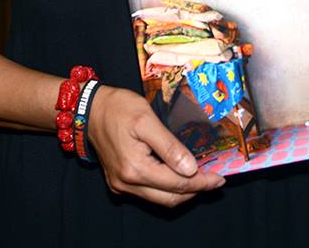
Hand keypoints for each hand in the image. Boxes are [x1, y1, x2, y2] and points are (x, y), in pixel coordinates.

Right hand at [85, 85, 224, 206]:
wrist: (89, 109)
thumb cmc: (118, 108)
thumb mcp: (147, 120)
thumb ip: (169, 146)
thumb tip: (191, 169)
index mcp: (135, 168)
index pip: (177, 183)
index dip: (201, 182)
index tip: (219, 178)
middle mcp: (127, 182)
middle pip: (170, 198)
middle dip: (196, 191)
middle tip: (215, 180)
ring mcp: (121, 185)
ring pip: (159, 199)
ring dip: (182, 191)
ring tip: (201, 180)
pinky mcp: (119, 182)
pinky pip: (148, 193)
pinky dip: (166, 188)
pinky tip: (178, 176)